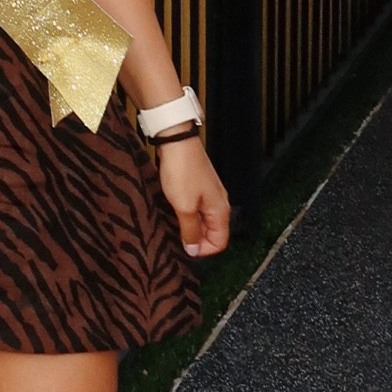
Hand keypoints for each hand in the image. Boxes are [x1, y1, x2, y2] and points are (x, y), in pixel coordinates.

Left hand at [155, 137, 229, 257]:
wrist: (176, 140)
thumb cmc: (182, 170)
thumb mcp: (184, 207)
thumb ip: (190, 230)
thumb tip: (193, 250)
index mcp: (220, 210)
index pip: (220, 242)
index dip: (203, 250)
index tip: (185, 247)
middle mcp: (218, 202)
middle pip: (211, 232)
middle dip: (194, 238)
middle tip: (175, 235)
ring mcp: (207, 193)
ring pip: (201, 220)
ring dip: (187, 225)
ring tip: (171, 223)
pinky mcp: (196, 185)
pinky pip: (194, 207)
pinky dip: (184, 212)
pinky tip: (171, 209)